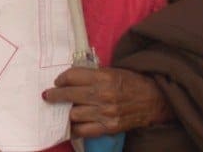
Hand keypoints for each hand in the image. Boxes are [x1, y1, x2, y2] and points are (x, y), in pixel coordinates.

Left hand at [44, 66, 169, 137]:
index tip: (57, 82)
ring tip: (61, 110)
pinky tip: (69, 126)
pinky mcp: (110, 127)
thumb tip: (68, 79)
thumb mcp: (111, 71)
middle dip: (55, 96)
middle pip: (69, 95)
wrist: (154, 99)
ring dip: (65, 112)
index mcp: (103, 77)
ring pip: (74, 114)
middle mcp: (103, 95)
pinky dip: (74, 129)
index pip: (72, 76)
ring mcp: (106, 113)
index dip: (61, 79)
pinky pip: (84, 131)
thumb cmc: (131, 82)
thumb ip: (91, 75)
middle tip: (48, 96)